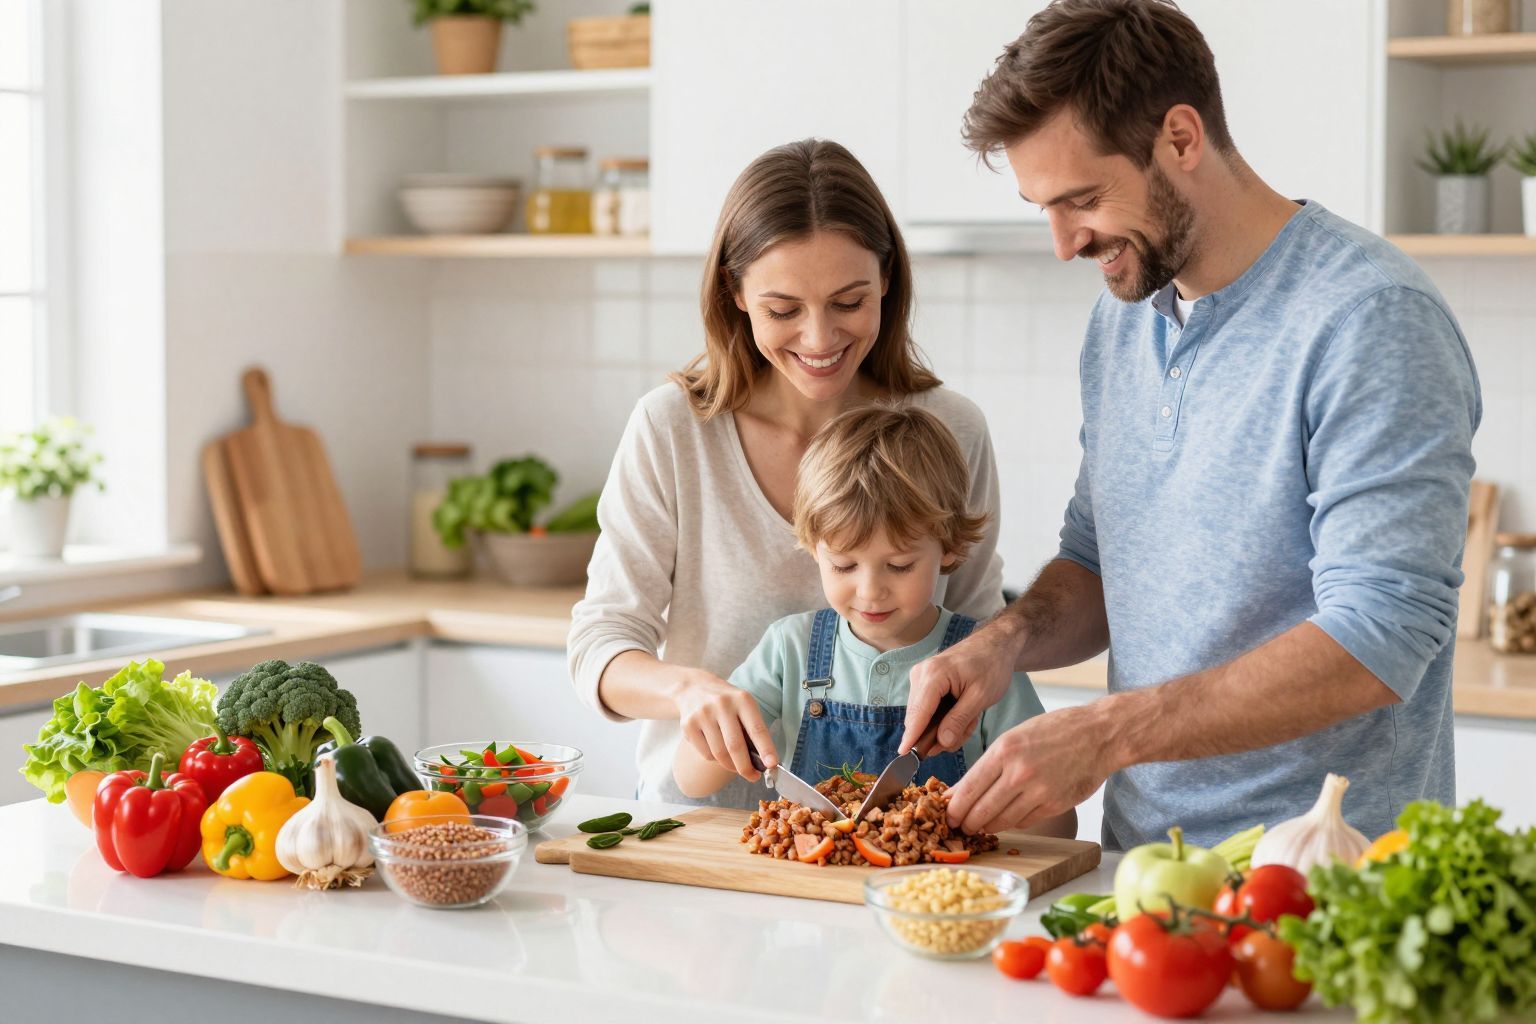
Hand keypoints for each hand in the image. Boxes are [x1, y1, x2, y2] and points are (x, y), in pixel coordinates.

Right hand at [673, 670, 777, 781]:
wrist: (693, 688)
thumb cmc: (727, 703)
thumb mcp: (743, 706)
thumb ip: (752, 730)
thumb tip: (761, 762)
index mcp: (742, 699)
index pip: (756, 729)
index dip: (766, 749)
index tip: (772, 765)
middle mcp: (722, 704)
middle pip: (735, 746)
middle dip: (746, 767)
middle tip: (753, 777)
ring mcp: (703, 714)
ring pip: (719, 754)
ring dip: (731, 766)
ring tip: (736, 765)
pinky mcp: (688, 724)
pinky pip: (706, 754)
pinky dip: (715, 759)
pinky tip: (717, 749)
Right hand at [900, 625, 1018, 754]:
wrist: (996, 644)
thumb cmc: (991, 665)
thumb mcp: (980, 696)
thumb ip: (959, 720)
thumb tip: (941, 742)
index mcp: (933, 675)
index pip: (918, 713)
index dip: (912, 736)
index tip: (904, 756)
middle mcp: (921, 675)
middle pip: (918, 718)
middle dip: (939, 734)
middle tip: (966, 733)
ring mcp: (921, 677)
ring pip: (924, 716)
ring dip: (945, 726)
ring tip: (970, 719)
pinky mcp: (925, 682)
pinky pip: (928, 709)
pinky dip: (945, 718)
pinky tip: (963, 713)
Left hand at [946, 703, 1117, 834]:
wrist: (1098, 735)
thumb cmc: (1054, 731)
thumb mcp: (1014, 738)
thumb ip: (987, 765)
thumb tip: (960, 791)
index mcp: (1004, 751)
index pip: (969, 788)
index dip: (954, 807)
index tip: (948, 815)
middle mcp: (1019, 773)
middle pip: (981, 810)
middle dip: (966, 822)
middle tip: (961, 826)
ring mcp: (1038, 791)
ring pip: (1002, 821)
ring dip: (988, 826)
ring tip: (981, 825)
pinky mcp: (1055, 805)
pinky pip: (1024, 822)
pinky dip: (1012, 822)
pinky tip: (1008, 817)